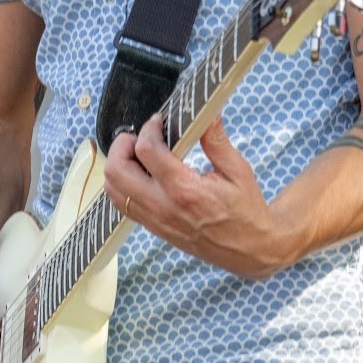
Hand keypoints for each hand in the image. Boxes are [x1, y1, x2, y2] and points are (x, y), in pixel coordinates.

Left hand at [102, 115, 280, 278]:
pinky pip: (122, 204)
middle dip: (123, 145)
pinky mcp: (153, 228)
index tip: (159, 122)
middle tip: (141, 136)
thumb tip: (206, 112)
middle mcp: (163, 207)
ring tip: (140, 154)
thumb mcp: (238, 171)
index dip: (148, 128)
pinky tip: (142, 174)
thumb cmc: (246, 211)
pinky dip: (122, 184)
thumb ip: (216, 140)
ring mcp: (155, 220)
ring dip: (119, 165)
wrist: (249, 250)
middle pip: (116, 170)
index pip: (147, 151)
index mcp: (185, 190)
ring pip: (112, 189)